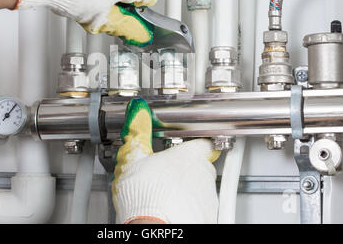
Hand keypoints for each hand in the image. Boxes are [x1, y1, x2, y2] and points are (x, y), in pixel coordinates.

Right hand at [112, 98, 220, 223]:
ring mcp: (209, 196)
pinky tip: (170, 208)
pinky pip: (200, 206)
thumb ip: (138, 133)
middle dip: (184, 169)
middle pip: (199, 164)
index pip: (201, 141)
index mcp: (189, 155)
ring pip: (200, 186)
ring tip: (164, 193)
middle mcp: (205, 173)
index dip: (190, 144)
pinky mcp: (209, 215)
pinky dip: (188, 206)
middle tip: (163, 174)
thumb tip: (138, 114)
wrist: (154, 229)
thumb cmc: (145, 196)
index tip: (179, 148)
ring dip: (186, 188)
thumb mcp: (134, 158)